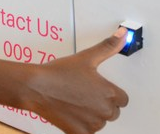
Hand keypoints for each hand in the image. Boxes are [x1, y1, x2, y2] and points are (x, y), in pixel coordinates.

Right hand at [0, 28, 128, 133]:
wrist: (36, 87)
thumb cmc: (58, 74)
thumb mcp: (86, 57)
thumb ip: (108, 47)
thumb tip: (122, 36)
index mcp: (108, 92)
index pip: (123, 99)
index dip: (110, 93)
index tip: (99, 89)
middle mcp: (103, 110)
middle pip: (113, 112)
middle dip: (102, 104)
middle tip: (84, 94)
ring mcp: (92, 124)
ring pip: (100, 122)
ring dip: (92, 116)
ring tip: (76, 102)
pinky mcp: (80, 133)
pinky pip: (88, 132)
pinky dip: (81, 125)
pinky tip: (72, 113)